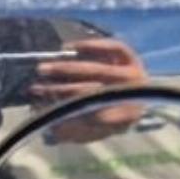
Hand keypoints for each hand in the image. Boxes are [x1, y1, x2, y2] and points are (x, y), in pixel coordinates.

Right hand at [32, 39, 147, 142]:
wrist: (144, 95)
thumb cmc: (113, 114)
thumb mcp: (97, 130)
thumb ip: (76, 132)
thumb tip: (50, 128)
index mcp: (125, 119)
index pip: (93, 117)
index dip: (66, 112)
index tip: (42, 108)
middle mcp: (131, 96)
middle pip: (90, 92)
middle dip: (59, 90)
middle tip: (35, 87)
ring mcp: (133, 73)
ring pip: (96, 69)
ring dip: (66, 68)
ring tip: (43, 69)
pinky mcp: (131, 56)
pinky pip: (113, 47)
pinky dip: (91, 46)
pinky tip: (69, 48)